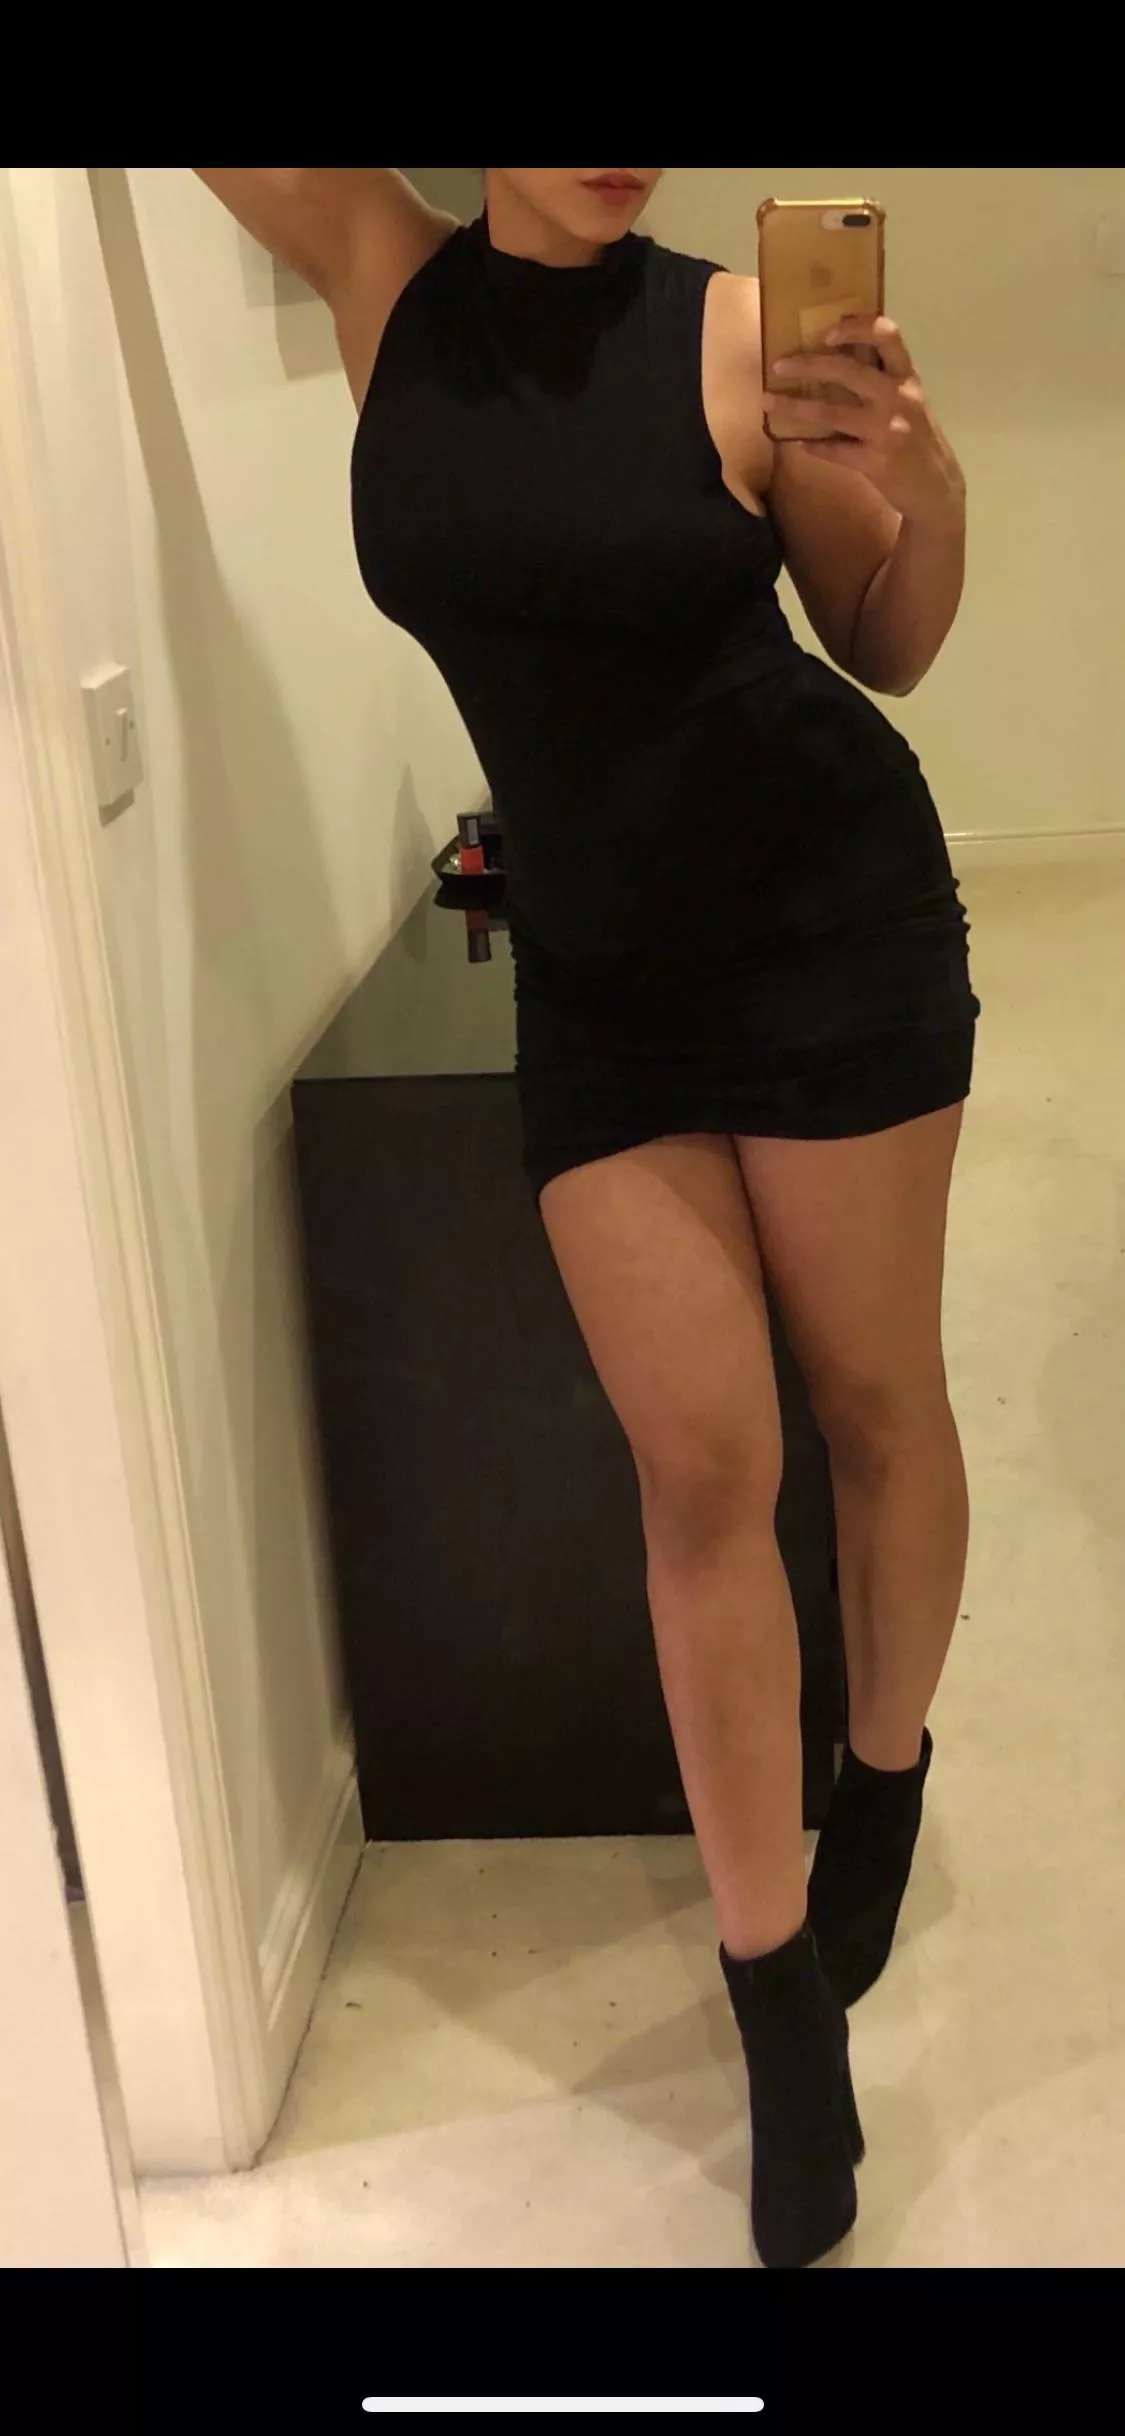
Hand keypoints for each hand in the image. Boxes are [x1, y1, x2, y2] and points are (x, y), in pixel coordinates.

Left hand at [763, 315, 964, 526]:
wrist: (937, 488)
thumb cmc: (918, 438)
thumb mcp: (910, 400)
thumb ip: (882, 379)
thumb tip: (832, 360)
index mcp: (907, 377)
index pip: (888, 336)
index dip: (857, 327)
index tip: (827, 331)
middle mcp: (898, 398)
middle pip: (848, 370)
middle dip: (808, 364)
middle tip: (779, 365)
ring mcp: (887, 431)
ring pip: (831, 413)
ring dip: (794, 407)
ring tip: (767, 401)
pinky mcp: (875, 462)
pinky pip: (833, 450)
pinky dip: (812, 445)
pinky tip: (796, 442)